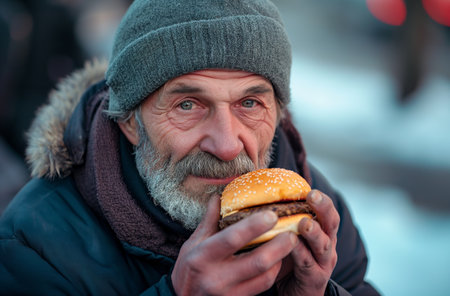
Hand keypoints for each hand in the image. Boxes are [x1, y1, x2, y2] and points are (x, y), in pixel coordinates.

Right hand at [171, 194, 299, 295]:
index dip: (254, 227)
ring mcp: (229, 292)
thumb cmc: (188, 267)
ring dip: (281, 258)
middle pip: (257, 261)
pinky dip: (274, 271)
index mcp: (203, 256)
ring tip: (290, 242)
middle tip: (292, 231)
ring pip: (265, 276)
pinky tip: (279, 259)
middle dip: (279, 245)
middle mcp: (216, 276)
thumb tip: (219, 196)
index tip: (271, 214)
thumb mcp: (193, 242)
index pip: (232, 239)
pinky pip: (263, 286)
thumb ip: (210, 220)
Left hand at [277, 190, 339, 295]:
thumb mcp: (287, 237)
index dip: (321, 200)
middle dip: (322, 208)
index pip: (327, 212)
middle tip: (312, 196)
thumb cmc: (288, 260)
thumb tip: (257, 196)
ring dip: (313, 232)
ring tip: (304, 223)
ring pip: (322, 244)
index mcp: (322, 232)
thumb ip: (281, 220)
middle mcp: (326, 245)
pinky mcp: (315, 278)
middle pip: (330, 223)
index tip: (311, 189)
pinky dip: (300, 253)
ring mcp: (323, 262)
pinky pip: (308, 263)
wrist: (294, 293)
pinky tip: (291, 244)